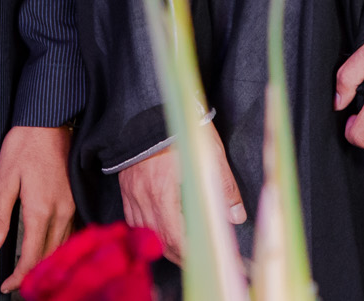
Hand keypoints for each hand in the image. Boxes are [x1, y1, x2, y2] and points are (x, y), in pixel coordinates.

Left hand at [0, 125, 76, 291]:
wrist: (49, 120)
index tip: (5, 286)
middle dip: (34, 273)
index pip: (32, 257)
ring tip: (31, 270)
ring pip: (64, 244)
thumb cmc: (23, 147)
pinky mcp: (76, 195)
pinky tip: (51, 246)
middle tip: (15, 283)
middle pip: (51, 255)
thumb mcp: (3, 182)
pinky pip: (72, 230)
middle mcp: (61, 212)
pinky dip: (61, 245)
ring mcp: (72, 204)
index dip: (19, 277)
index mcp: (40, 211)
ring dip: (48, 260)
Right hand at [117, 123, 245, 266]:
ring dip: (165, 244)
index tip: (210, 258)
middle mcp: (144, 198)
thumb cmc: (182, 128)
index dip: (193, 254)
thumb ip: (224, 188)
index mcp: (164, 193)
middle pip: (160, 241)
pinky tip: (161, 227)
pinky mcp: (127, 186)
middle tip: (201, 258)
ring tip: (184, 247)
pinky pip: (134, 219)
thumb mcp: (210, 155)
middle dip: (181, 254)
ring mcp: (132, 193)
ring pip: (146, 232)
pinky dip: (149, 229)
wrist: (150, 106)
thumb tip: (236, 216)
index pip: (176, 239)